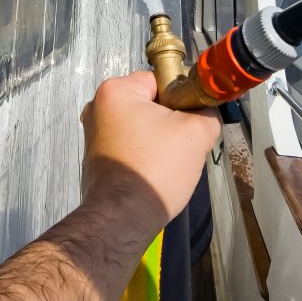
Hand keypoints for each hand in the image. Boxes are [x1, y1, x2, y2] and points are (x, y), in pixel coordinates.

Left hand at [81, 71, 220, 237]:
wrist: (123, 218)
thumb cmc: (156, 169)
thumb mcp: (197, 133)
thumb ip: (208, 111)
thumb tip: (206, 110)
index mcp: (115, 90)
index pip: (161, 81)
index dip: (183, 100)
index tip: (192, 121)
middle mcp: (97, 106)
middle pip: (150, 103)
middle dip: (171, 121)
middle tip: (184, 143)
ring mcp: (93, 133)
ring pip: (142, 125)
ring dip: (159, 138)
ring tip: (169, 160)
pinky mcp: (96, 156)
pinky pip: (130, 144)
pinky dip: (144, 153)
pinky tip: (154, 170)